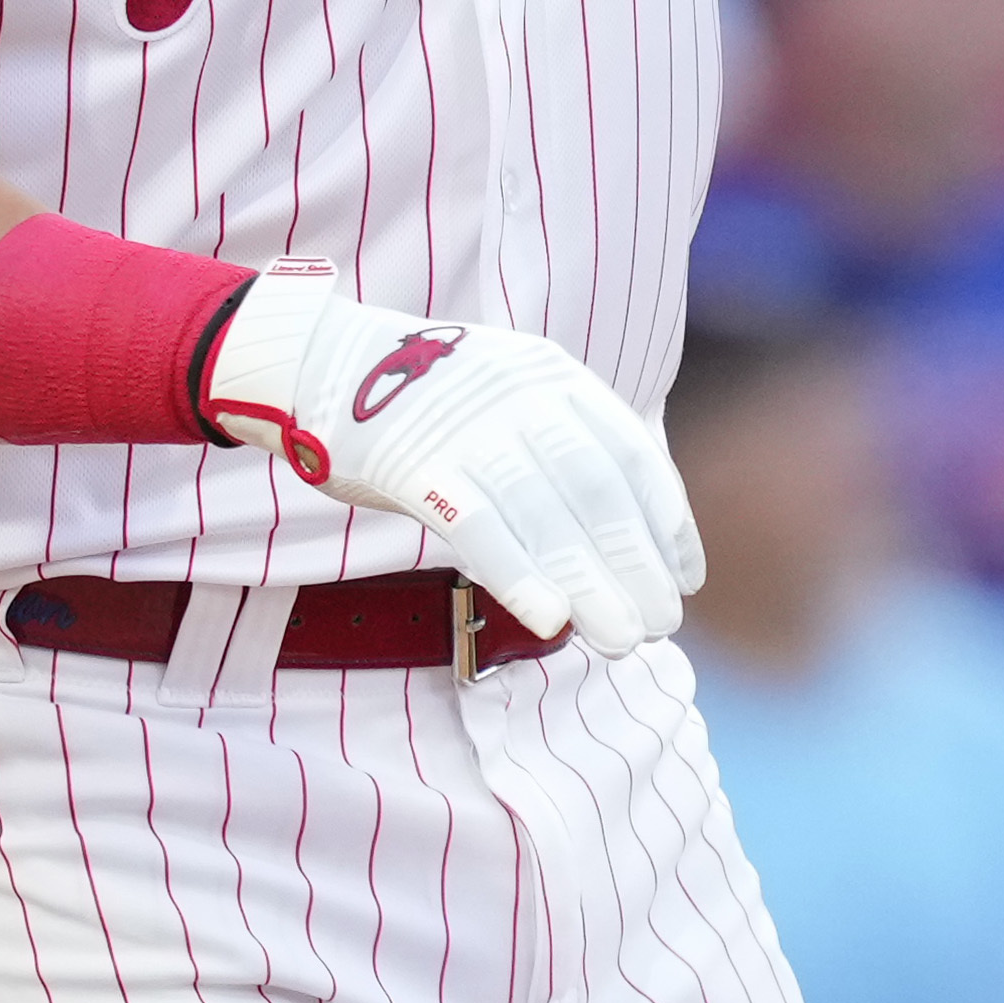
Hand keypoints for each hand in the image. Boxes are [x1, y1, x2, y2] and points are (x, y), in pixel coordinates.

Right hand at [202, 272, 697, 655]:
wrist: (319, 363)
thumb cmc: (423, 400)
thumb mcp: (509, 396)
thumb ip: (561, 446)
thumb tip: (623, 531)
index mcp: (553, 375)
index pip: (629, 453)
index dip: (664, 519)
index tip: (684, 577)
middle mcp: (521, 394)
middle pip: (596, 489)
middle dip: (635, 562)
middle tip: (662, 625)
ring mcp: (466, 425)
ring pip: (546, 513)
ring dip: (591, 583)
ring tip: (623, 638)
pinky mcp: (413, 462)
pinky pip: (477, 524)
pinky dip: (519, 573)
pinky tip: (551, 620)